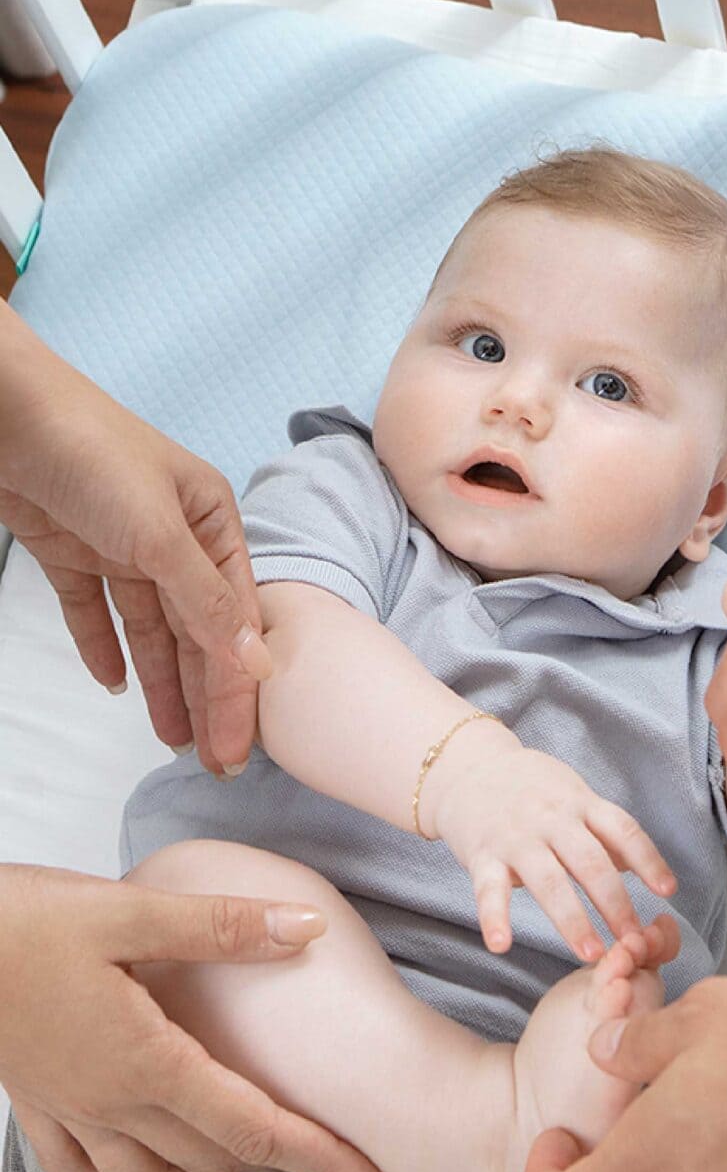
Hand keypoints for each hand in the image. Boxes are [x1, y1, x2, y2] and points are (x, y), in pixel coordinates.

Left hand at [0, 311, 270, 771]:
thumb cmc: (93, 452)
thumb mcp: (159, 533)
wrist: (7, 410)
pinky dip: (103, 645)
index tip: (237, 744)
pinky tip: (113, 684)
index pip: (233, 618)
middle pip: (195, 629)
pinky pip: (94, 610)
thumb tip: (256, 663)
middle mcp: (175, 534)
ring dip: (160, 680)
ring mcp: (122, 543)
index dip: (236, 685)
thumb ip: (205, 602)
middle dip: (204, 693)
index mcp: (212, 520)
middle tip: (211, 760)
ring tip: (171, 738)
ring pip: (149, 628)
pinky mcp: (72, 549)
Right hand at [0, 865, 389, 1171]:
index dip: (318, 1155)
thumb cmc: (28, 921)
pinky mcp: (35, 1097)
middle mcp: (110, 1100)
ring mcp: (69, 1106)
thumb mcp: (132, 912)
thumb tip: (308, 928)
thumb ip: (223, 925)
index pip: (252, 1124)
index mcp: (146, 1061)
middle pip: (208, 1159)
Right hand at [422, 721, 677, 961]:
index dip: (648, 860)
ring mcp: (516, 837)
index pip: (623, 830)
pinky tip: (501, 945)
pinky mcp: (482, 855)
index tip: (668, 891)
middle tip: (634, 941)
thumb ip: (606, 833)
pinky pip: (489, 890)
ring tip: (593, 955)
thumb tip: (649, 871)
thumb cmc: (532, 790)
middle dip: (615, 904)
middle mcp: (552, 818)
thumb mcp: (574, 798)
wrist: (469, 769)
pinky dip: (494, 918)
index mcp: (581, 804)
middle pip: (590, 861)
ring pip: (549, 881)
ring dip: (572, 920)